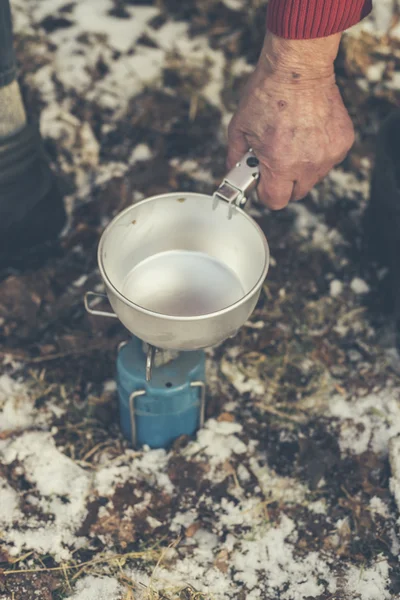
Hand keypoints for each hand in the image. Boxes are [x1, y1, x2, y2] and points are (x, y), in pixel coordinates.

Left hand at [227, 32, 354, 209]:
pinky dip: (318, 152)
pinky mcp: (343, 143)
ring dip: (301, 168)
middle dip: (283, 183)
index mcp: (280, 164)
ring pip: (313, 178)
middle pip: (295, 194)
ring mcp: (328, 155)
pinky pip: (328, 160)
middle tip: (275, 160)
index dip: (265, 194)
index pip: (275, 202)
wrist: (298, 66)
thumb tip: (233, 174)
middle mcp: (307, 164)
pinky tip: (308, 131)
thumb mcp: (239, 128)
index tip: (262, 183)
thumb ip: (235, 158)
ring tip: (293, 140)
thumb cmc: (267, 93)